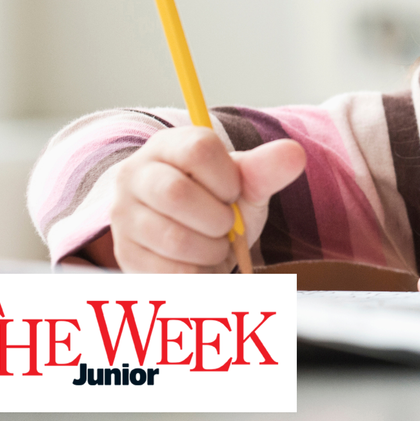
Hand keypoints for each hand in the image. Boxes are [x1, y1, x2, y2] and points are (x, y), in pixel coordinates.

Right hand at [99, 127, 304, 272]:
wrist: (194, 245)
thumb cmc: (218, 205)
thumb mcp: (245, 186)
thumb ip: (266, 170)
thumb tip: (294, 152)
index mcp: (168, 146)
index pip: (198, 149)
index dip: (227, 178)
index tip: (233, 192)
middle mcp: (135, 176)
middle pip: (177, 194)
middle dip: (218, 219)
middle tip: (225, 224)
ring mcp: (124, 217)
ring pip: (174, 238)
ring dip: (211, 250)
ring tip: (214, 244)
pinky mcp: (125, 255)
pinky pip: (169, 272)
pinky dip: (199, 274)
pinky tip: (199, 263)